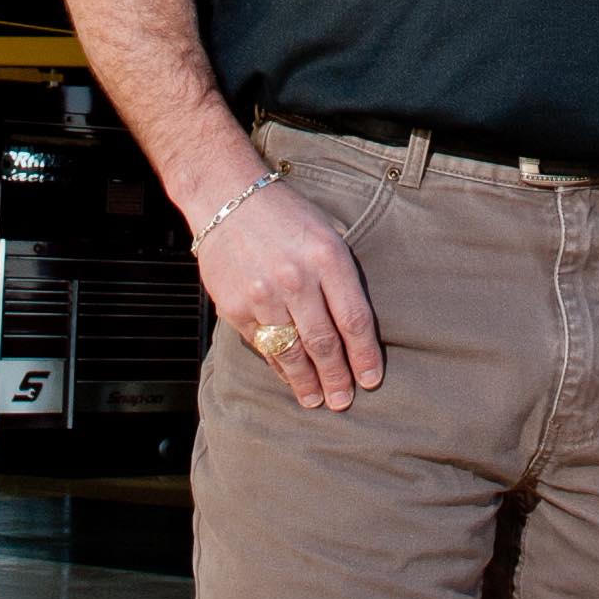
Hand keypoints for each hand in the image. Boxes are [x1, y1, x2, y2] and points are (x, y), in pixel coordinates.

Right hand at [193, 175, 382, 410]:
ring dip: (307, 382)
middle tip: (344, 400)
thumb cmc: (284, 215)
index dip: (365, 356)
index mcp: (327, 257)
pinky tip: (289, 377)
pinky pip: (263, 347)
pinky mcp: (235, 307)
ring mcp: (263, 296)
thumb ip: (341, 278)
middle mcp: (296, 278)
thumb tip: (356, 330)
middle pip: (324, 343)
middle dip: (338, 378)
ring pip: (292, 352)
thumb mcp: (326, 234)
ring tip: (317, 401)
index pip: (354, 319)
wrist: (227, 197)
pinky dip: (278, 366)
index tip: (372, 379)